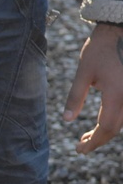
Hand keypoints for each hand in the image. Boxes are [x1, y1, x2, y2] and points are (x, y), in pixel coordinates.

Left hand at [64, 23, 122, 153]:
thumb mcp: (83, 73)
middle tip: (80, 148)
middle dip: (98, 141)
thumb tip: (66, 120)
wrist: (117, 33)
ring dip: (104, 133)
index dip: (93, 141)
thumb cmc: (98, 51)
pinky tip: (97, 127)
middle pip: (115, 128)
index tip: (79, 150)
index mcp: (116, 92)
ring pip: (121, 123)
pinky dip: (111, 123)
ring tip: (85, 139)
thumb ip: (75, 97)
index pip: (106, 126)